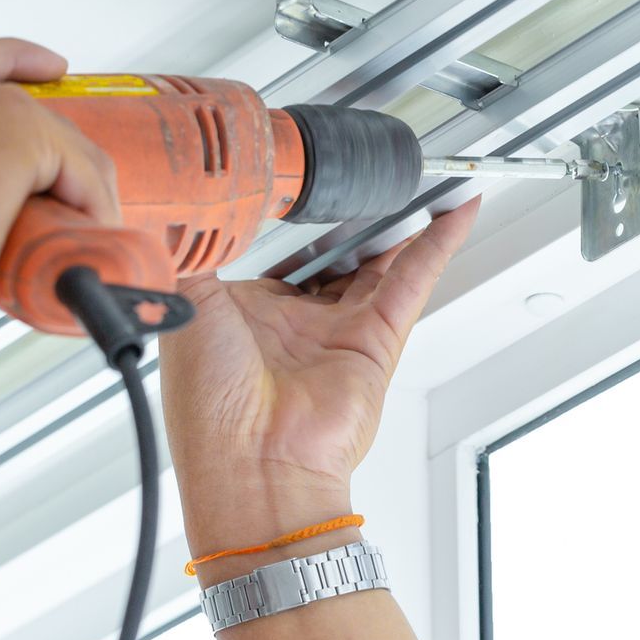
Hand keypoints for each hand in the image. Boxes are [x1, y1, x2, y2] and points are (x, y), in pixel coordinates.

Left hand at [159, 199, 479, 561]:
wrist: (251, 467)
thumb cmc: (210, 411)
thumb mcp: (188, 304)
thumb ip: (196, 251)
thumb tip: (190, 207)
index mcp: (244, 315)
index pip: (274, 251)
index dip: (290, 214)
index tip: (300, 175)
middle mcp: (294, 324)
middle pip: (332, 253)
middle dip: (350, 215)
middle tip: (363, 173)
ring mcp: (338, 331)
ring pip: (378, 261)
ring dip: (400, 219)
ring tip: (418, 176)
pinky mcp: (377, 340)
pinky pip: (412, 280)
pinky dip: (436, 244)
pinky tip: (452, 210)